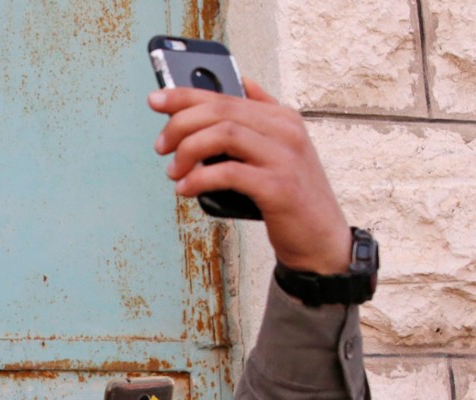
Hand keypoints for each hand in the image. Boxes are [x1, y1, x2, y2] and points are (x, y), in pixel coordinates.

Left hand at [149, 80, 351, 274]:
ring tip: (173, 171)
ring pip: (223, 135)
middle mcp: (285, 131)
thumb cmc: (289, 196)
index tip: (155, 101)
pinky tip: (186, 188)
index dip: (185, 95)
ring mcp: (284, 158)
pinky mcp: (279, 187)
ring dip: (188, 151)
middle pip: (220, 111)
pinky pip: (229, 173)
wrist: (320, 238)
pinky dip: (200, 178)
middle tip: (161, 146)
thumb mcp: (279, 150)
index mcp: (281, 118)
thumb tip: (241, 83)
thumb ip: (260, 118)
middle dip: (180, 125)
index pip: (226, 95)